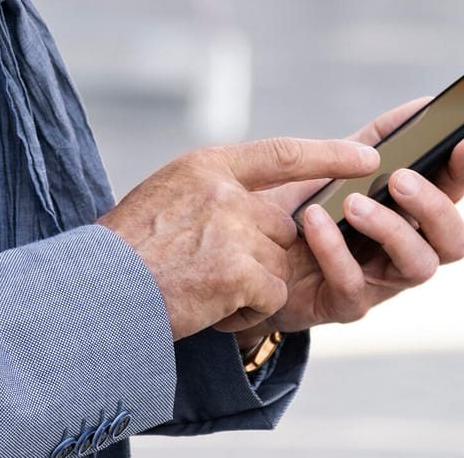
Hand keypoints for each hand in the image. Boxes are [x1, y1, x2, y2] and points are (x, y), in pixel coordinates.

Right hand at [96, 137, 379, 339]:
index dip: (328, 155)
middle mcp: (225, 191)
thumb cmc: (126, 250)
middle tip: (212, 269)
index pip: (282, 154)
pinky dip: (246, 311)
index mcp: (207, 165)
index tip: (366, 157)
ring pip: (278, 264)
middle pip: (282, 225)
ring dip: (251, 285)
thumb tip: (261, 208)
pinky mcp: (240, 271)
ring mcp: (234, 229)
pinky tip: (209, 306)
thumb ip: (215, 193)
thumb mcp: (166, 195)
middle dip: (261, 254)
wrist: (97, 291)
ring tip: (202, 287)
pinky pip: (271, 296)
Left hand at [233, 99, 463, 339]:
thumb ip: (381, 137)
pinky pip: (353, 284)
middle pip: (452, 240)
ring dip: (390, 228)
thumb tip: (424, 105)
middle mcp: (406, 250)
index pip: (454, 192)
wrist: (250, 250)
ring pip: (418, 266)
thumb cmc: (303, 205)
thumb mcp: (339, 163)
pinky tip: (314, 220)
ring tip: (354, 202)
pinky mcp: (344, 304)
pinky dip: (336, 249)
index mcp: (411, 213)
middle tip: (400, 179)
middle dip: (434, 207)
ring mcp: (380, 282)